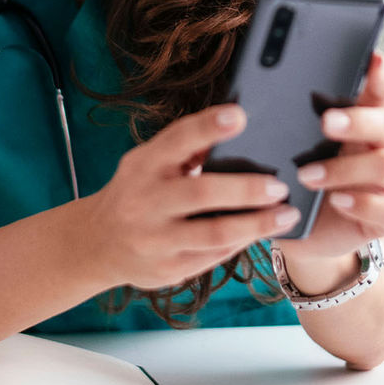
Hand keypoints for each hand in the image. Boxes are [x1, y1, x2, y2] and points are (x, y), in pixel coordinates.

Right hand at [84, 104, 299, 290]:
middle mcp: (145, 201)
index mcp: (143, 165)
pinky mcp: (167, 269)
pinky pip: (213, 256)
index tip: (240, 115)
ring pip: (214, 233)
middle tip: (281, 185)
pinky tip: (263, 233)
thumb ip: (182, 148)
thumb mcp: (148, 163)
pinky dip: (242, 243)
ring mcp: (155, 239)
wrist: (96, 243)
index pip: (177, 139)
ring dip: (256, 224)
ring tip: (287, 214)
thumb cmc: (135, 191)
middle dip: (247, 189)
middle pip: (202, 192)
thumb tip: (233, 123)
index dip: (208, 126)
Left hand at [275, 51, 383, 266]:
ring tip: (306, 174)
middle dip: (357, 120)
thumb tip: (244, 95)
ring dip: (344, 168)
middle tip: (325, 122)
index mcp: (363, 119)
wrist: (300, 226)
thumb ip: (284, 116)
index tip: (372, 59)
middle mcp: (382, 147)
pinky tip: (336, 200)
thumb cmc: (293, 173)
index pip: (382, 90)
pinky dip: (362, 203)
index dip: (381, 74)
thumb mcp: (287, 142)